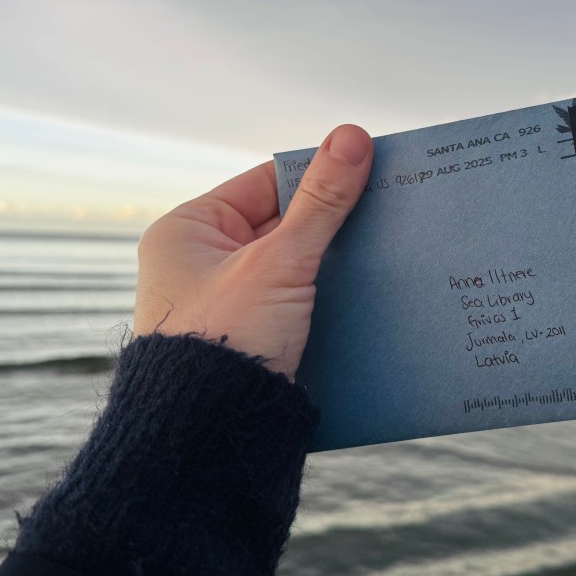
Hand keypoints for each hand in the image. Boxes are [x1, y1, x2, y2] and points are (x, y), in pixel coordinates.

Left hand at [133, 124, 372, 378]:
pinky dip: (327, 294)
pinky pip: (295, 299)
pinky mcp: (249, 336)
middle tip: (387, 208)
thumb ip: (321, 201)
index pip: (266, 182)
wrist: (211, 438)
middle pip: (283, 223)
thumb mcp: (280, 261)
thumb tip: (353, 137)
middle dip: (332, 221)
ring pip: (294, 264)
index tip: (368, 166)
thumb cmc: (226, 342)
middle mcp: (201, 262)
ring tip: (387, 249)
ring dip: (334, 260)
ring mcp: (226, 301)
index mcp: (188, 230)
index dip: (319, 175)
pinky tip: (368, 289)